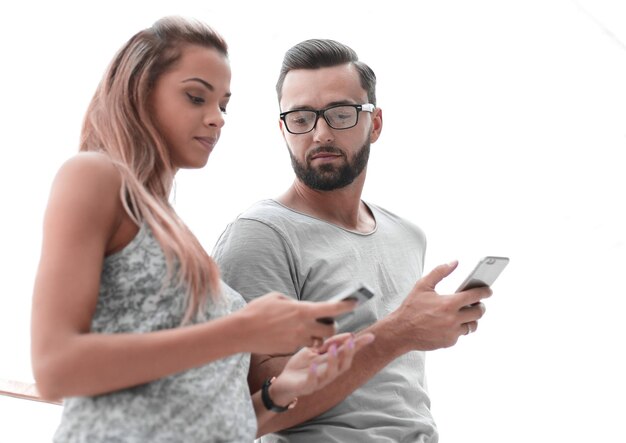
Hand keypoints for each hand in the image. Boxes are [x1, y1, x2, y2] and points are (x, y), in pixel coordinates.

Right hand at [239, 292, 357, 354]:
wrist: (241, 331)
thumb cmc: (257, 310)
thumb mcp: (277, 298)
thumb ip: (294, 303)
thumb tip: (301, 307)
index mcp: (302, 310)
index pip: (331, 308)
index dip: (346, 305)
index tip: (355, 301)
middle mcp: (303, 326)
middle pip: (330, 330)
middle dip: (332, 326)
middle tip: (326, 322)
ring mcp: (297, 340)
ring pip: (318, 341)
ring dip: (318, 336)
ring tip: (309, 329)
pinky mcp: (289, 349)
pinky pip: (302, 345)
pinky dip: (302, 341)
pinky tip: (291, 335)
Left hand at [267, 332, 374, 405]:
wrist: (283, 383)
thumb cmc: (301, 366)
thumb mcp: (315, 351)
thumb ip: (329, 344)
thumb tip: (347, 334)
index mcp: (332, 364)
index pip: (348, 354)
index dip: (359, 346)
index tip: (370, 336)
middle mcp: (328, 374)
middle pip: (344, 365)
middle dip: (349, 353)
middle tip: (351, 340)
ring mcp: (318, 381)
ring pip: (330, 374)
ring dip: (333, 361)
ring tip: (332, 348)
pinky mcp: (305, 387)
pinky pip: (311, 382)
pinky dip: (313, 373)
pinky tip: (313, 364)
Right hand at [386, 261, 491, 351]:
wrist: (401, 331)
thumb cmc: (411, 307)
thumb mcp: (423, 285)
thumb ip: (440, 272)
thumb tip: (454, 262)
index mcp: (448, 303)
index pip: (475, 296)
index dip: (485, 291)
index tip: (489, 290)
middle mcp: (453, 319)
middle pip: (478, 312)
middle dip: (480, 306)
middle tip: (477, 303)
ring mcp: (452, 332)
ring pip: (472, 325)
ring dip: (471, 318)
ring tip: (465, 313)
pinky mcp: (449, 342)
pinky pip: (461, 334)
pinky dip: (459, 328)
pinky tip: (451, 322)